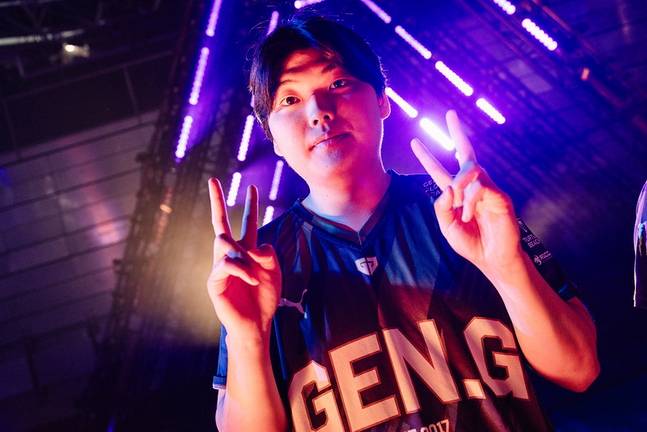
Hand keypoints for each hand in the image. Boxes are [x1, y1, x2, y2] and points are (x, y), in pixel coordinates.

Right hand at [206, 179, 281, 340]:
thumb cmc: (264, 299)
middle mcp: (231, 255)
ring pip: (223, 241)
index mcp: (247, 251)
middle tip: (213, 180)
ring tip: (252, 272)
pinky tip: (251, 280)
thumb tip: (253, 245)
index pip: (248, 223)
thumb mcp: (274, 271)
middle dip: (217, 201)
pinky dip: (241, 270)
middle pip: (220, 222)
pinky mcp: (214, 280)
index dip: (251, 206)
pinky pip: (225, 263)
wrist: (256, 325)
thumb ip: (268, 253)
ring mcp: (220, 266)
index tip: (252, 187)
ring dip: (242, 255)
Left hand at [411, 110, 521, 276]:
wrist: (493, 260)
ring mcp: (488, 190)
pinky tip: (468, 216)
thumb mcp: (447, 228)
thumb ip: (442, 208)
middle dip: (458, 133)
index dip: (427, 157)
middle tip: (450, 114)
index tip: (414, 142)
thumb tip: (448, 187)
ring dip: (460, 186)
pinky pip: (482, 189)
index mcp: (456, 194)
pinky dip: (471, 201)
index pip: (439, 171)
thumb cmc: (471, 244)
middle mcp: (473, 187)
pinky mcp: (500, 198)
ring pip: (472, 172)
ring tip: (459, 209)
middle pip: (465, 154)